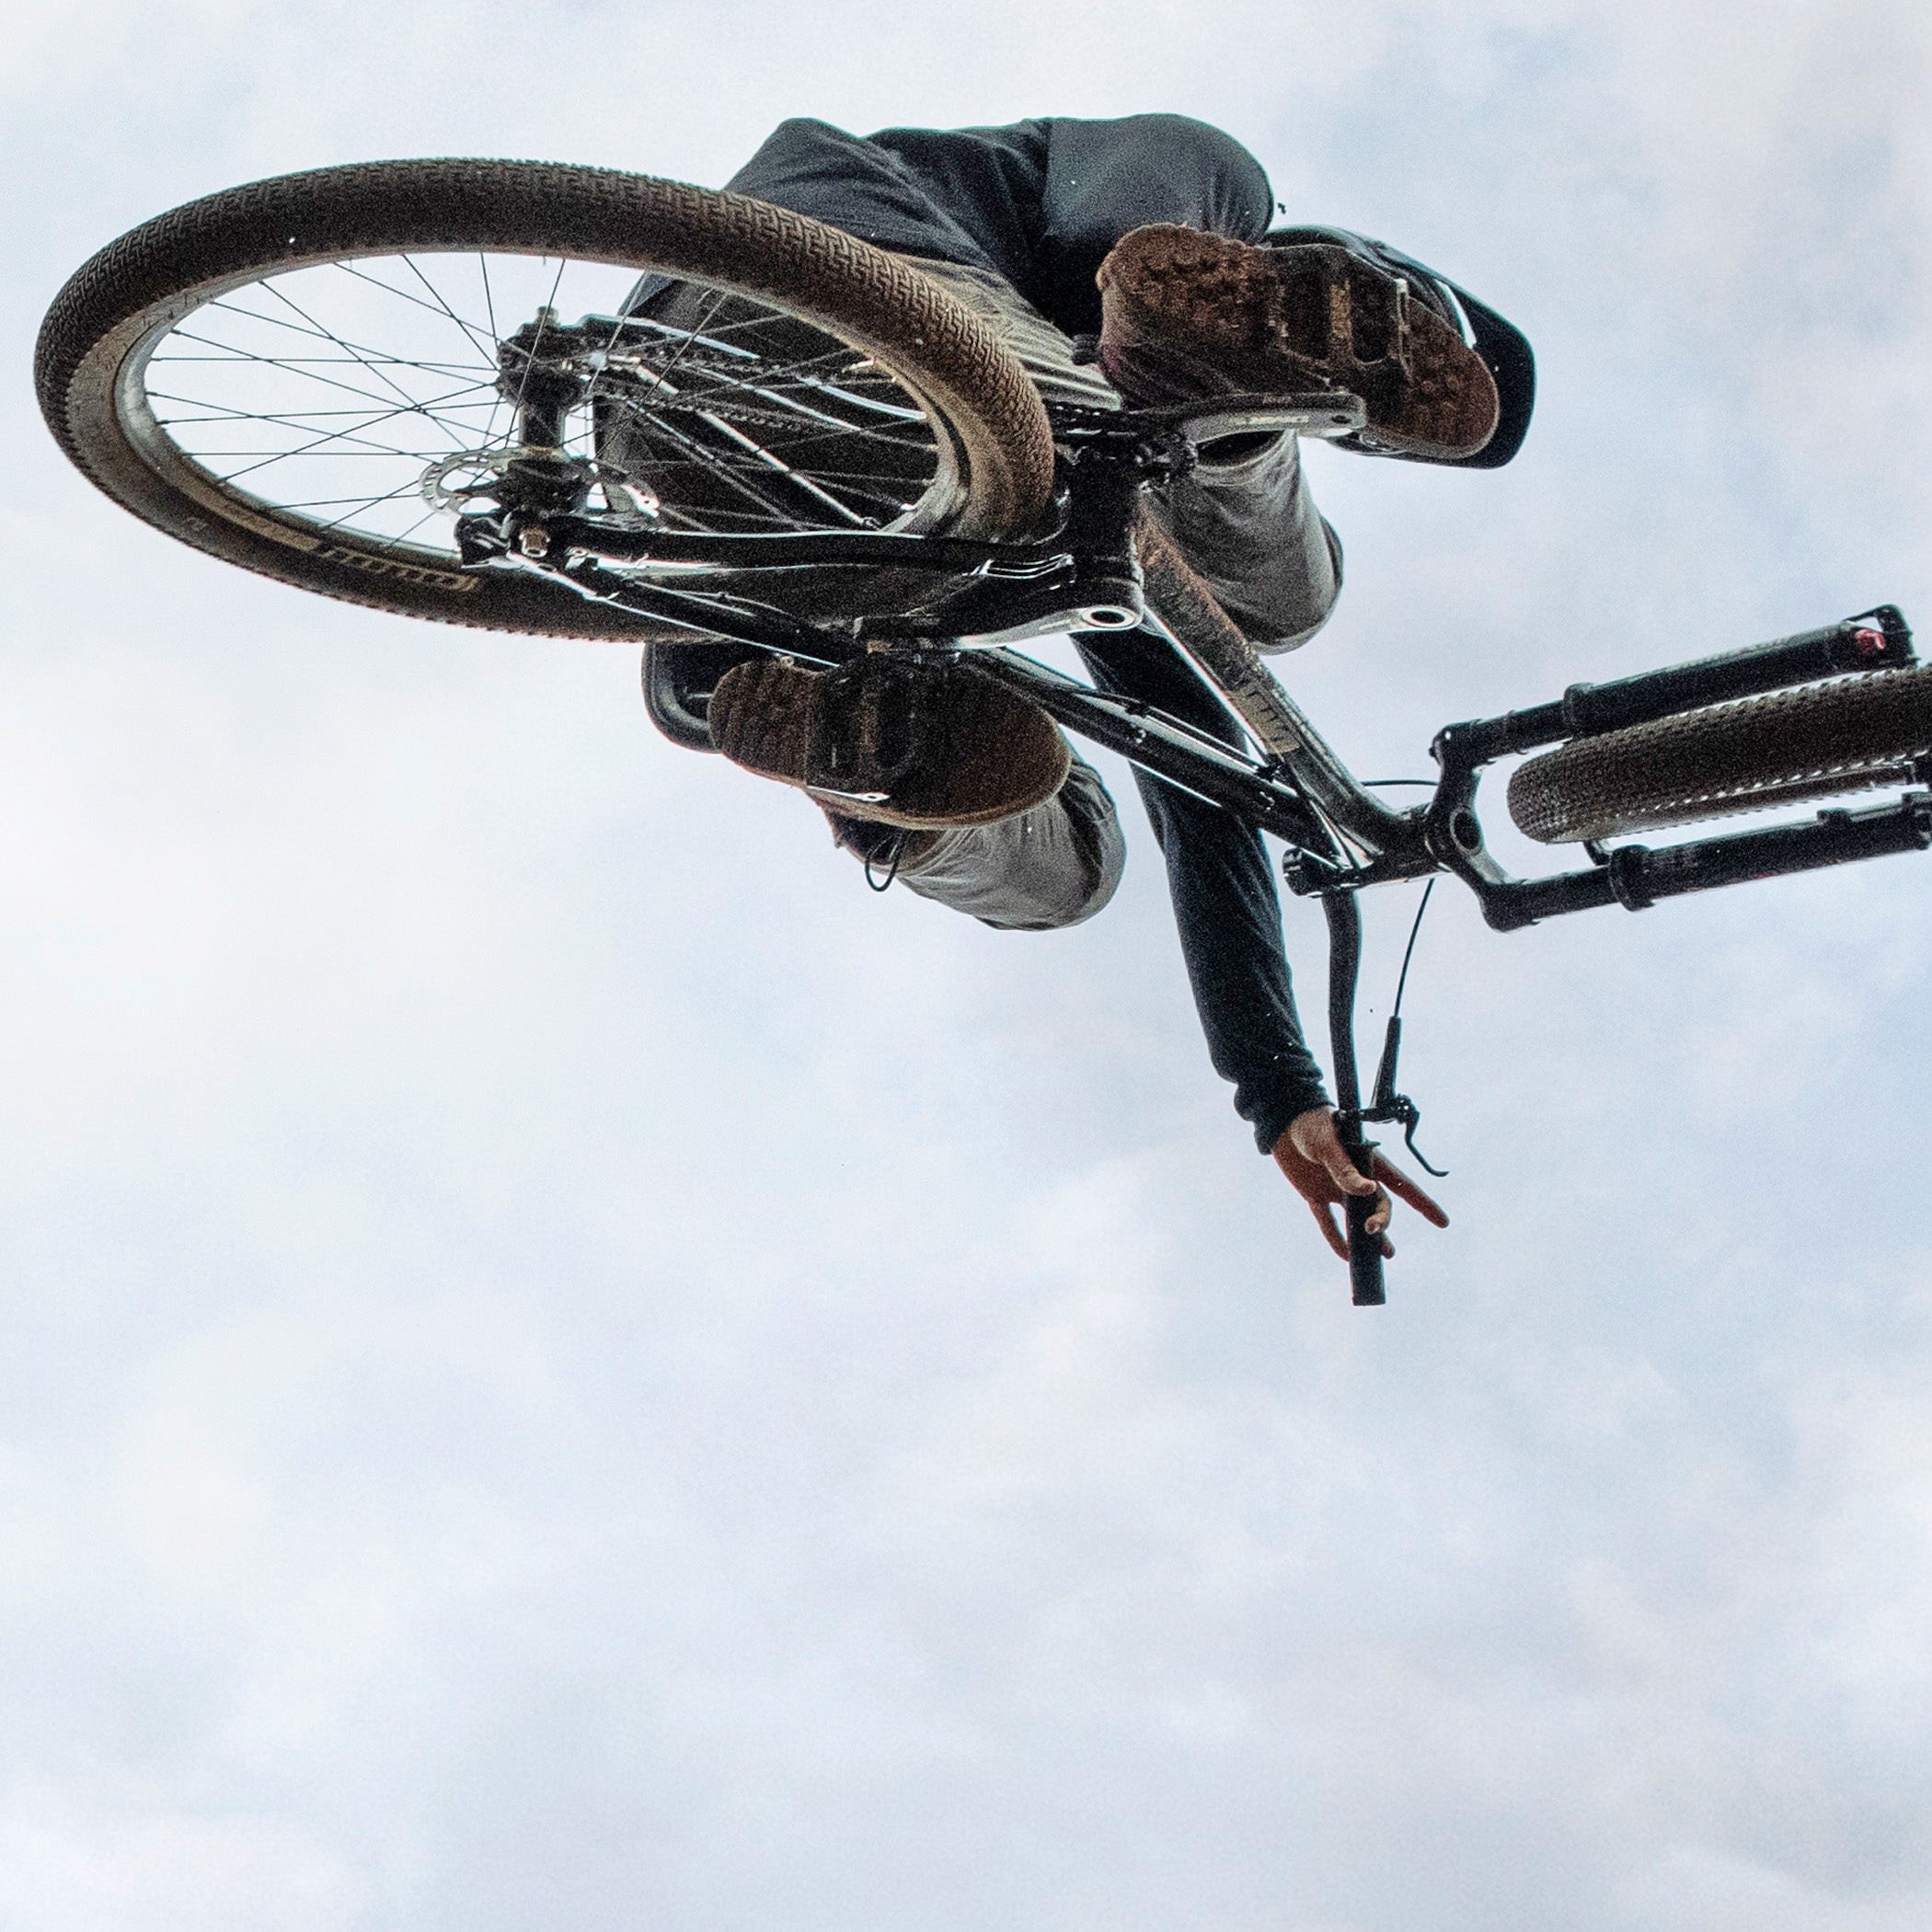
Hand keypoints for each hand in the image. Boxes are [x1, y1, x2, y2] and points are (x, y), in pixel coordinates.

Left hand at [1271, 1106, 1448, 1263]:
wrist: (1280, 1120)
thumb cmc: (1310, 1123)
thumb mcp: (1328, 1144)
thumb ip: (1345, 1168)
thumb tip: (1369, 1191)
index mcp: (1369, 1161)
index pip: (1403, 1185)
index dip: (1423, 1203)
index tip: (1442, 1222)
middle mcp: (1356, 1177)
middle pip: (1379, 1205)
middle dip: (1382, 1221)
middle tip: (1374, 1233)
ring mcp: (1336, 1187)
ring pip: (1357, 1218)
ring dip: (1367, 1238)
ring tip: (1380, 1256)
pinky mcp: (1314, 1194)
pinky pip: (1327, 1221)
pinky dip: (1335, 1239)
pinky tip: (1345, 1256)